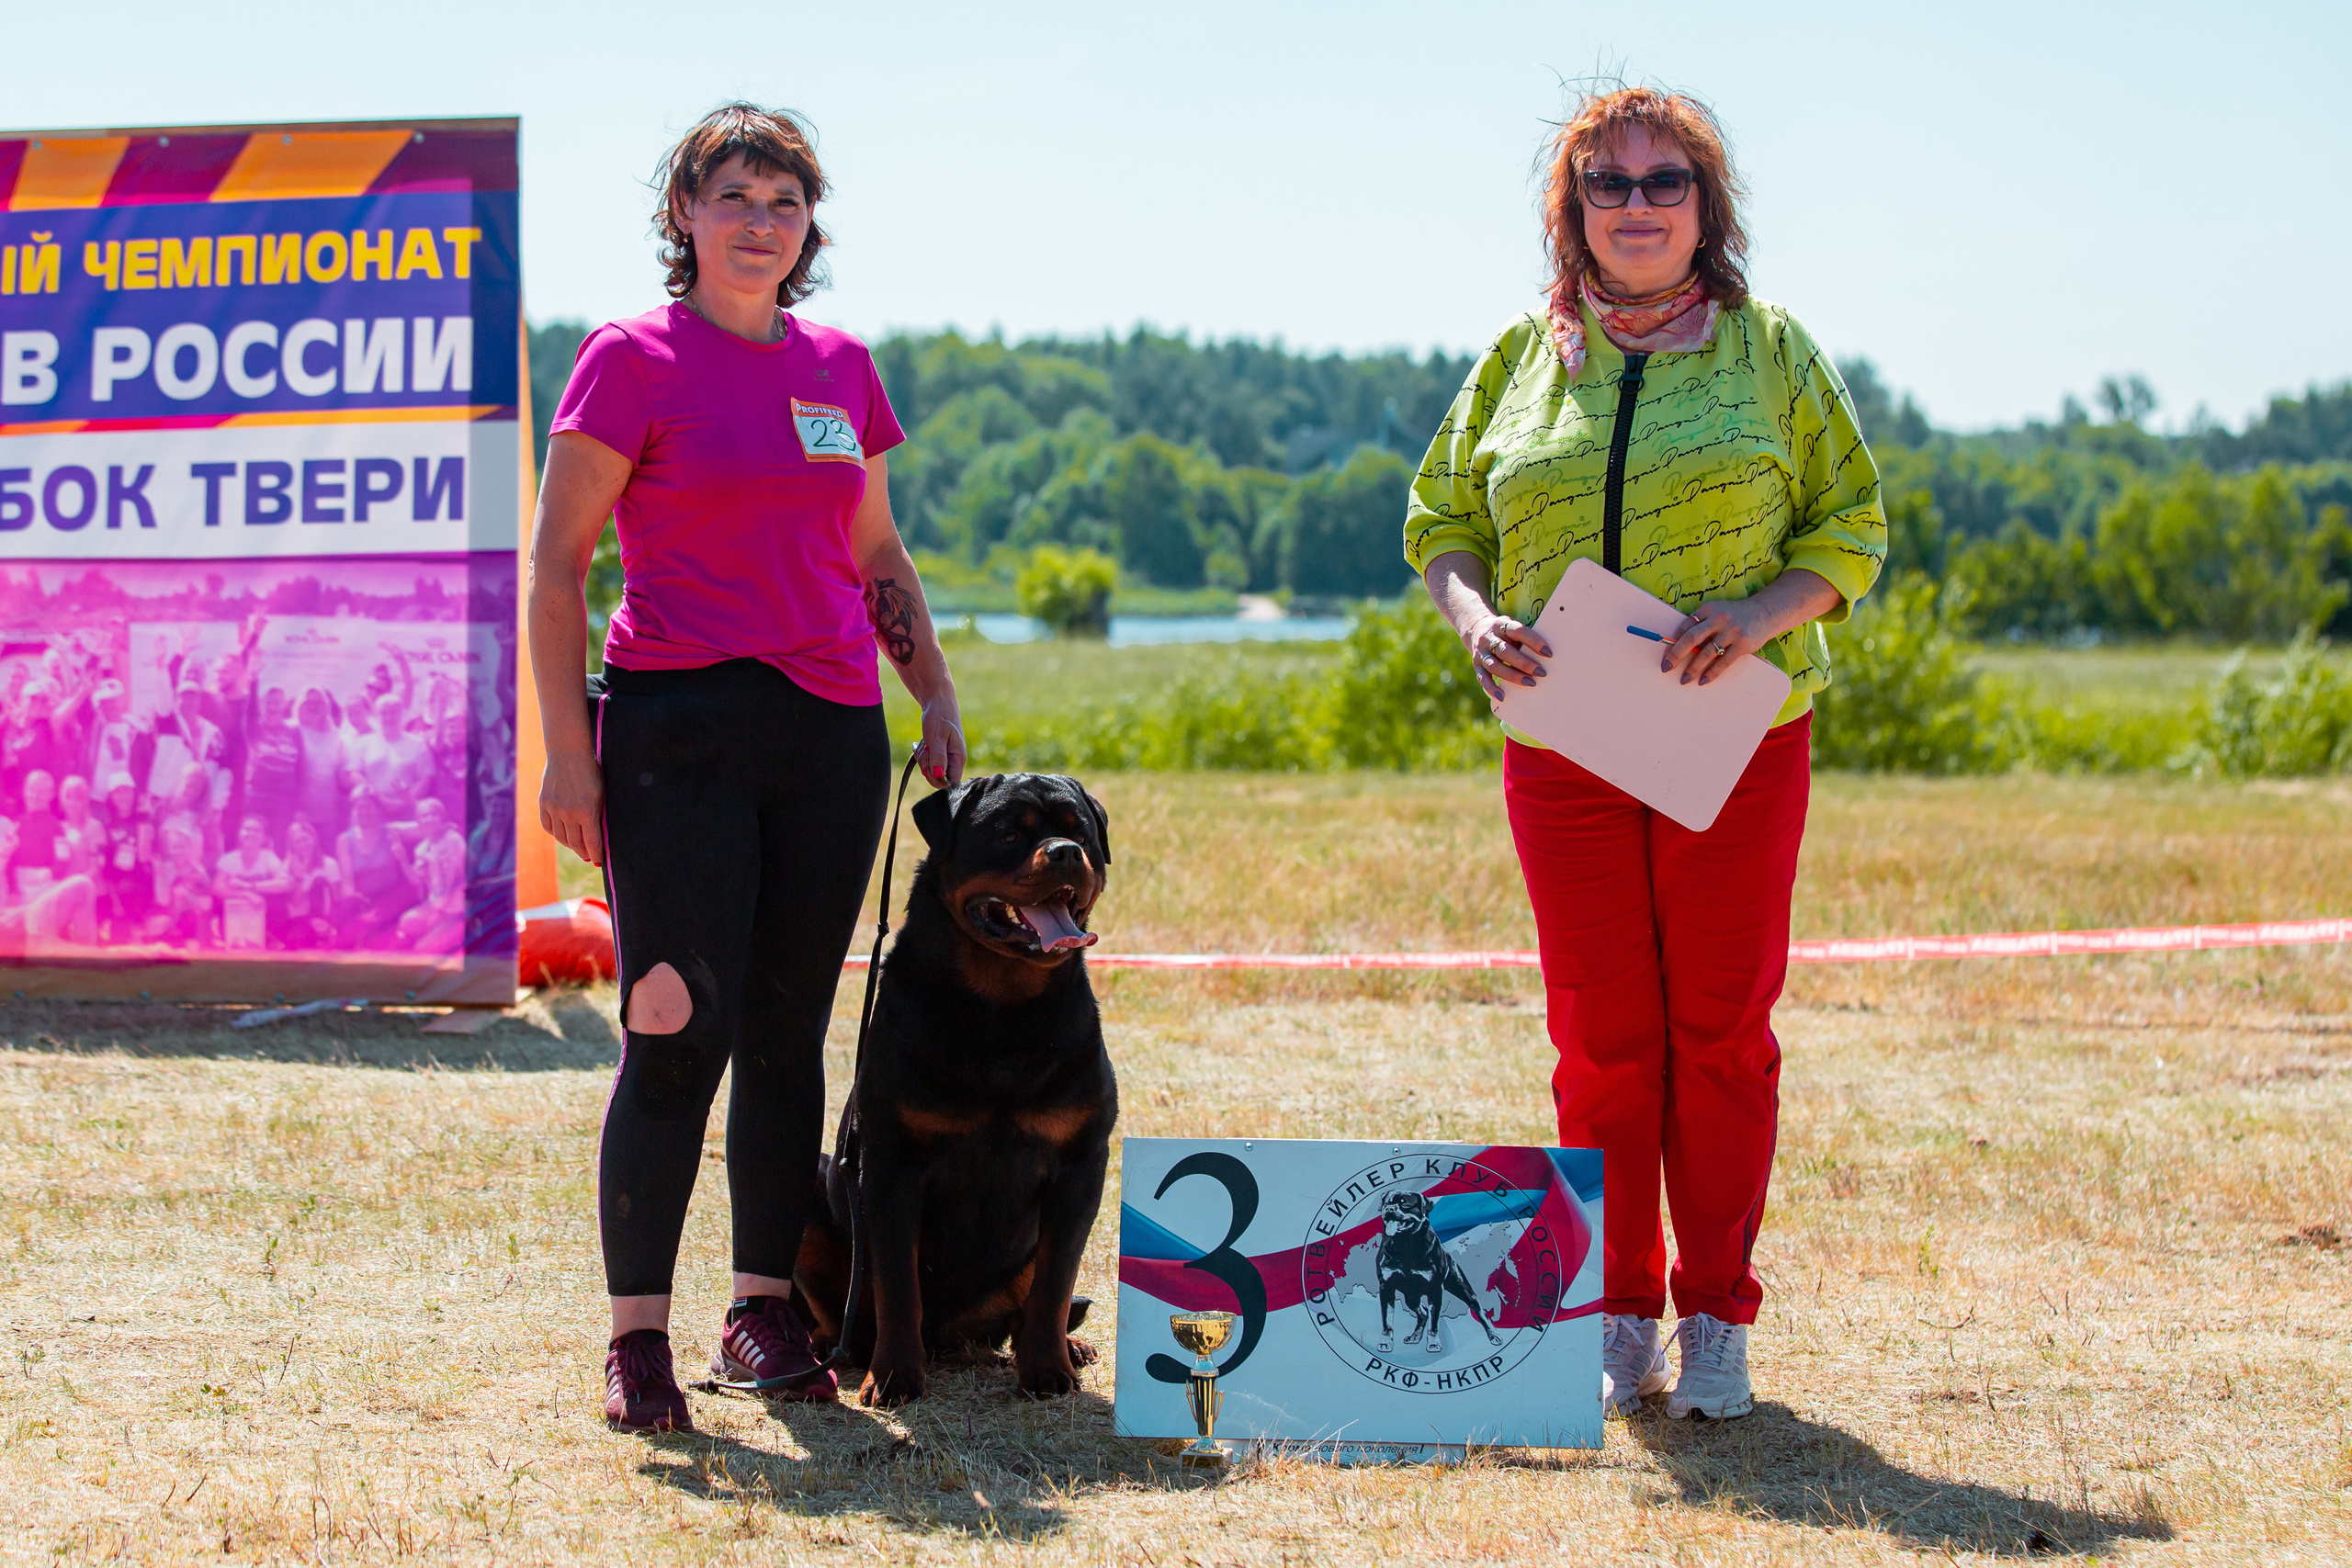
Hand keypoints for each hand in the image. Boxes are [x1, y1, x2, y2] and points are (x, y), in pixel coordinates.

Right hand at [538, 744, 604, 866]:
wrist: (568, 753)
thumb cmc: (591, 772)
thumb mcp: (601, 794)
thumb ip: (598, 815)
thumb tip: (597, 836)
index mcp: (587, 812)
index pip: (592, 843)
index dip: (596, 854)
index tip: (599, 861)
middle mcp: (569, 814)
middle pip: (576, 844)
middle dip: (585, 853)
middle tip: (590, 857)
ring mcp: (554, 809)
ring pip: (561, 838)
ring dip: (571, 845)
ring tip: (578, 846)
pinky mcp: (543, 804)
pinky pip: (548, 827)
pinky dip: (556, 833)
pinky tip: (563, 834)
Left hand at [917, 697, 965, 787]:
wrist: (937, 702)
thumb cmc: (940, 717)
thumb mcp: (937, 736)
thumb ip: (938, 757)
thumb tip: (938, 774)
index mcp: (958, 758)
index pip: (951, 782)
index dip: (938, 778)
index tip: (930, 765)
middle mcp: (954, 760)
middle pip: (938, 777)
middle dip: (927, 766)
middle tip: (927, 749)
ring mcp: (946, 757)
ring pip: (931, 770)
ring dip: (923, 758)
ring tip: (926, 742)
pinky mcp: (939, 754)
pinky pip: (927, 762)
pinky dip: (923, 754)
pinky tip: (924, 743)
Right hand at [1463, 613, 1551, 700]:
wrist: (1476, 628)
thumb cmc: (1504, 632)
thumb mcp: (1512, 627)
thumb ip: (1524, 639)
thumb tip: (1545, 657)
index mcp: (1501, 624)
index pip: (1518, 631)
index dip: (1533, 641)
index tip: (1548, 653)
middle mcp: (1489, 638)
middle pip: (1505, 651)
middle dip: (1524, 663)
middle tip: (1541, 672)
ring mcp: (1481, 652)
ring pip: (1495, 665)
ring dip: (1513, 676)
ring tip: (1530, 683)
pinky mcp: (1476, 664)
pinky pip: (1482, 678)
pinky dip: (1491, 688)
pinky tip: (1502, 696)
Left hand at [1662, 598, 1773, 686]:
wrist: (1765, 613)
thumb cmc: (1734, 616)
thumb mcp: (1717, 613)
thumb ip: (1702, 625)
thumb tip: (1679, 647)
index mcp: (1709, 609)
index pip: (1686, 626)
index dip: (1672, 642)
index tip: (1664, 656)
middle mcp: (1719, 618)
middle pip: (1692, 639)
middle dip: (1676, 655)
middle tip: (1666, 668)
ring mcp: (1732, 631)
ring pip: (1707, 653)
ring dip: (1693, 668)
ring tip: (1684, 679)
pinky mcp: (1743, 644)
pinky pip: (1723, 661)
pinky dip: (1712, 673)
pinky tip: (1703, 680)